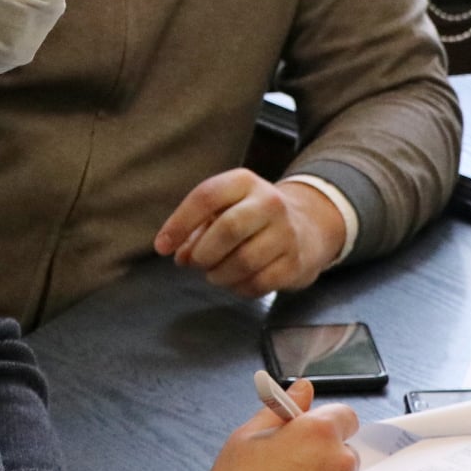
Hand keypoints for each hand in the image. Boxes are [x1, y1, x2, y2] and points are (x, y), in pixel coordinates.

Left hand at [154, 172, 344, 297]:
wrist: (308, 227)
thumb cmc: (252, 218)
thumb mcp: (224, 209)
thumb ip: (196, 230)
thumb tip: (180, 256)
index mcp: (244, 182)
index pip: (206, 196)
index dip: (179, 223)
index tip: (162, 246)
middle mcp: (269, 203)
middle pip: (228, 229)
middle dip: (203, 253)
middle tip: (196, 262)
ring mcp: (286, 233)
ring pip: (243, 261)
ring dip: (218, 274)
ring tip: (215, 273)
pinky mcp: (295, 263)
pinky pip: (258, 283)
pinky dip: (238, 288)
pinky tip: (236, 281)